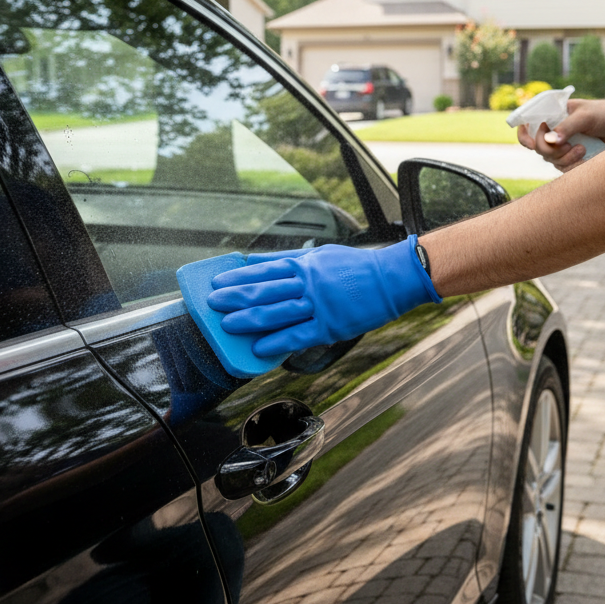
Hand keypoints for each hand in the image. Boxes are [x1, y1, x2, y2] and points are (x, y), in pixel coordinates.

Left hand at [207, 235, 441, 356]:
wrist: (391, 279)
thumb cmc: (356, 267)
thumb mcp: (321, 255)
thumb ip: (289, 259)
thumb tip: (256, 259)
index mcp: (305, 264)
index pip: (264, 270)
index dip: (238, 277)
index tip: (217, 282)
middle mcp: (308, 283)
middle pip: (265, 290)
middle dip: (236, 297)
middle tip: (213, 303)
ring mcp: (318, 305)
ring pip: (276, 313)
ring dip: (249, 320)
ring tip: (227, 325)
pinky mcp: (330, 326)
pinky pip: (298, 336)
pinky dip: (276, 342)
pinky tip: (258, 349)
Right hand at [516, 96, 604, 173]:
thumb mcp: (586, 117)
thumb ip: (567, 127)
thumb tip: (550, 140)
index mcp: (552, 114)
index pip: (526, 125)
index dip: (525, 137)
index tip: (535, 143)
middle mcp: (554, 129)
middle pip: (538, 148)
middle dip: (552, 150)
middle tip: (569, 145)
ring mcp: (563, 145)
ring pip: (550, 160)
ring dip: (565, 159)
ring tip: (583, 150)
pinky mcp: (572, 157)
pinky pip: (563, 168)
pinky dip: (572, 166)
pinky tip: (586, 158)